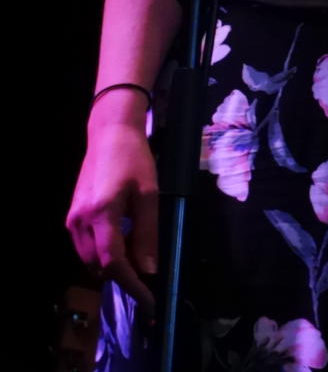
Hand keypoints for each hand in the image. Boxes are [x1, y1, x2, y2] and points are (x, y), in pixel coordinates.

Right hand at [67, 111, 160, 306]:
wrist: (109, 135)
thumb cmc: (134, 160)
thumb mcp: (149, 194)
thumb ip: (147, 233)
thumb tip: (148, 268)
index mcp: (101, 214)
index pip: (113, 262)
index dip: (131, 284)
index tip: (149, 298)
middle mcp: (80, 221)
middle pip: (99, 264)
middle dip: (123, 276)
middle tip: (149, 281)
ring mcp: (72, 219)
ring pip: (90, 258)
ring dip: (111, 266)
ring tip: (137, 264)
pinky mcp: (72, 216)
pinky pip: (85, 246)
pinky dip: (102, 253)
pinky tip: (122, 247)